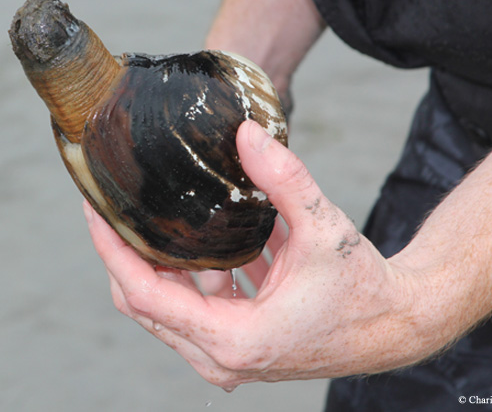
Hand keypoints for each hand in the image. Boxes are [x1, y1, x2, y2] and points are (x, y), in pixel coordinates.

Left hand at [85, 120, 419, 388]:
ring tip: (148, 220)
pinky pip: (192, 311)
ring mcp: (227, 359)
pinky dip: (188, 278)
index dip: (112, 251)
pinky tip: (199, 243)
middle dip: (123, 255)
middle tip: (111, 208)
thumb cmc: (364, 286)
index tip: (94, 212)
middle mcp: (221, 358)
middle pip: (144, 305)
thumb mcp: (323, 227)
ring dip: (156, 265)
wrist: (397, 326)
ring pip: (165, 310)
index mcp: (232, 337)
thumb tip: (246, 133)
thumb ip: (283, 177)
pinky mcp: (236, 349)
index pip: (144, 295)